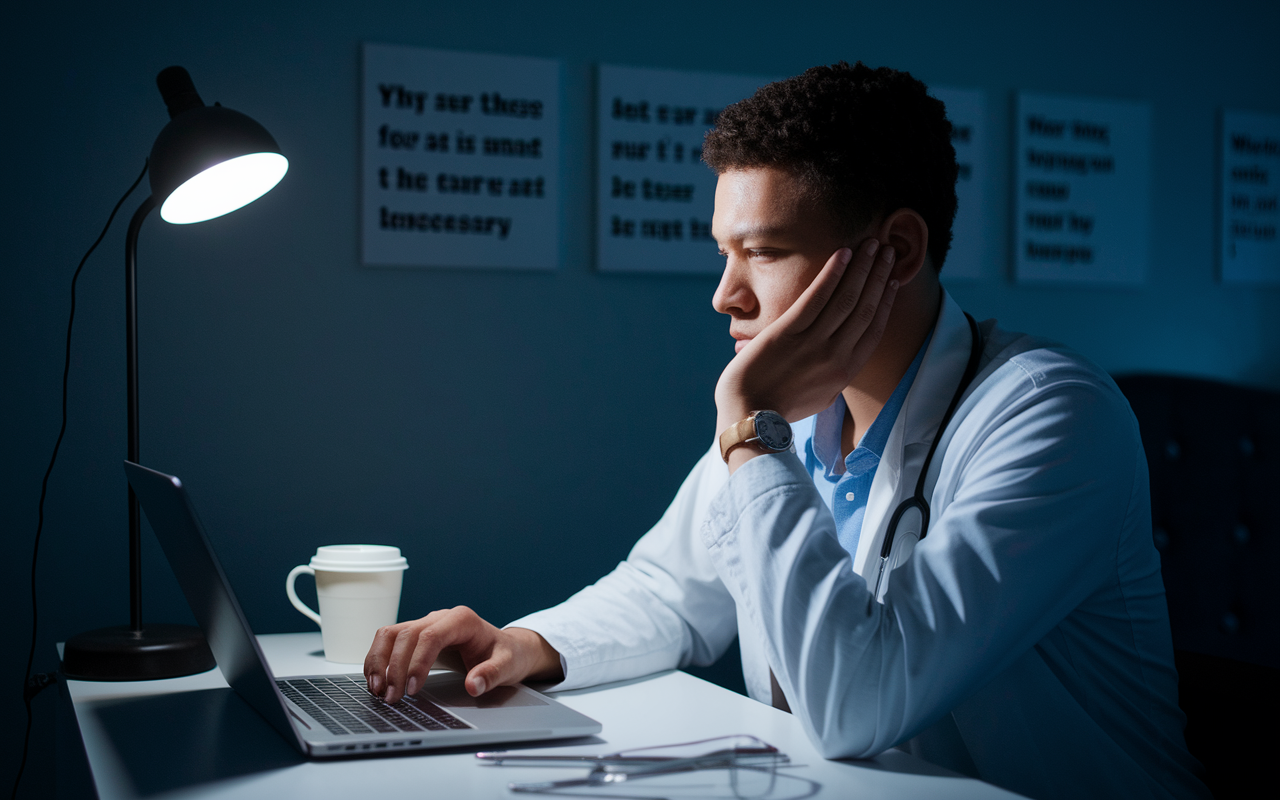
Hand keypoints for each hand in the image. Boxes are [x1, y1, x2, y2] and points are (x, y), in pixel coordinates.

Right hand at [363, 606, 563, 703]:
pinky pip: (389, 641)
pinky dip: (379, 659)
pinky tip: (376, 680)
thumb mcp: (508, 666)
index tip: (413, 689)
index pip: (431, 636)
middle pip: (406, 635)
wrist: (505, 648)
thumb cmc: (505, 655)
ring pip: (390, 634)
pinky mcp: (417, 635)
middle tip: (392, 698)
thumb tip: (474, 685)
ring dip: (379, 661)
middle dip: (395, 667)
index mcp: (462, 620)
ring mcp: (426, 624)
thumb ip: (492, 675)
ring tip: (376, 690)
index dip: (417, 662)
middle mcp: (440, 618)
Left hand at [714, 239, 897, 433]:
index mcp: (845, 372)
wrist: (748, 415)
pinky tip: (842, 254)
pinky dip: (832, 274)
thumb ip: (834, 376)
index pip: (874, 329)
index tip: (892, 280)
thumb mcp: (819, 396)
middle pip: (866, 307)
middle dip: (879, 276)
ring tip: (872, 244)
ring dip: (862, 267)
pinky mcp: (788, 333)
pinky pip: (816, 298)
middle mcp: (836, 356)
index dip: (885, 301)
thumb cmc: (779, 407)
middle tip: (888, 251)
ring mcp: (813, 344)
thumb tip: (841, 360)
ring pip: (847, 298)